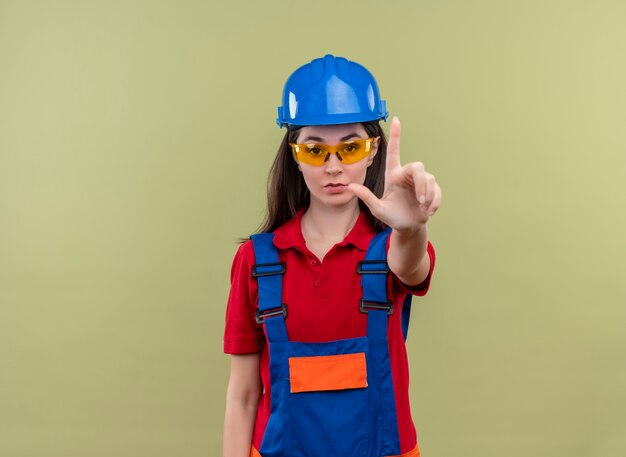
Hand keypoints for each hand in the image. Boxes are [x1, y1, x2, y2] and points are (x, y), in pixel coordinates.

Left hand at [347, 117, 441, 231]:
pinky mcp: (432, 189)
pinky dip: (434, 202)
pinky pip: (437, 190)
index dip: (396, 136)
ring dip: (428, 196)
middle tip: (420, 201)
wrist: (408, 227)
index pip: (394, 152)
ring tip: (422, 209)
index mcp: (393, 176)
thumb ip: (366, 197)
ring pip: (429, 179)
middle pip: (418, 166)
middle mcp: (407, 175)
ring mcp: (421, 182)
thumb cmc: (392, 216)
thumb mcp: (378, 209)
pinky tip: (428, 212)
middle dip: (421, 184)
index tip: (396, 119)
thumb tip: (350, 186)